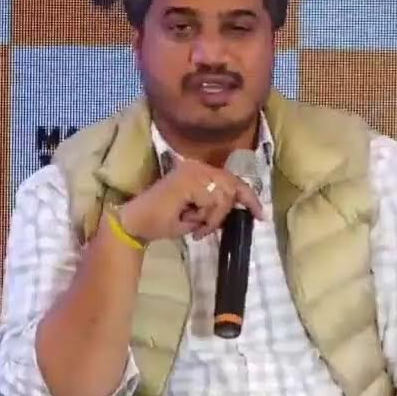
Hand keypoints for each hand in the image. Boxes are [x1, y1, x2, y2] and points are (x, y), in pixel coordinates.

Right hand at [119, 157, 263, 242]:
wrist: (136, 223)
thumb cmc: (162, 220)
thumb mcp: (197, 215)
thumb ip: (216, 208)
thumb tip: (237, 210)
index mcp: (199, 170)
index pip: (232, 180)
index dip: (249, 197)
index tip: (260, 215)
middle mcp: (198, 166)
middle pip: (233, 187)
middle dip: (224, 213)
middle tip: (205, 229)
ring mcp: (194, 171)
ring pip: (224, 197)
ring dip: (212, 219)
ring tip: (195, 227)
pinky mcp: (189, 180)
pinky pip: (213, 202)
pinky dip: (207, 218)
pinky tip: (190, 222)